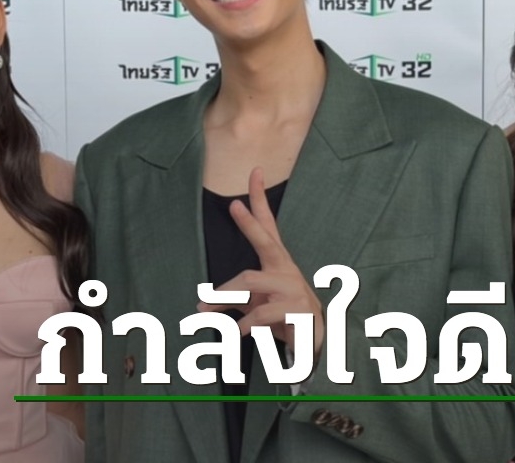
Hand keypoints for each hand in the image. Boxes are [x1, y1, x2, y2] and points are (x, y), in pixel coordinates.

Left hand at [198, 168, 324, 357]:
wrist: (315, 343)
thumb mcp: (253, 304)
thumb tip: (199, 308)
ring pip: (252, 280)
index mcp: (277, 261)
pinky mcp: (298, 310)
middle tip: (234, 206)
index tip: (255, 171)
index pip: (269, 225)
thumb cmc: (282, 315)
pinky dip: (246, 323)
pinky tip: (237, 332)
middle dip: (250, 224)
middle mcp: (286, 269)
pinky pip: (263, 312)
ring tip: (203, 310)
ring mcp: (294, 288)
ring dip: (225, 294)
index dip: (260, 199)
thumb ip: (229, 300)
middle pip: (267, 241)